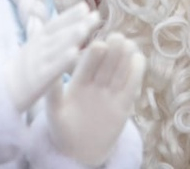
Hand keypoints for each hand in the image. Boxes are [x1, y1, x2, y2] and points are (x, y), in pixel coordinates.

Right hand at [7, 2, 99, 113]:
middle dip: (76, 23)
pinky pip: (51, 69)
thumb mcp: (33, 53)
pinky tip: (75, 53)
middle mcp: (36, 50)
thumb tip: (67, 29)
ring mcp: (36, 64)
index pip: (54, 25)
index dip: (69, 16)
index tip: (85, 7)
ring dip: (71, 37)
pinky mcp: (36, 81)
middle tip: (95, 15)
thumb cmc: (21, 75)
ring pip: (56, 48)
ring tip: (87, 28)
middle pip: (58, 34)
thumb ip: (48, 42)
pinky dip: (63, 60)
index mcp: (35, 42)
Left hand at [47, 32, 145, 166]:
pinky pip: (132, 83)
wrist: (80, 152)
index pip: (87, 63)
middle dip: (112, 49)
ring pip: (121, 68)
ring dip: (125, 56)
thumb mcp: (55, 112)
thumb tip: (51, 73)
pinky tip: (138, 59)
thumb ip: (54, 93)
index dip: (94, 54)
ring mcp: (111, 91)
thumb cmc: (62, 130)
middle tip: (117, 38)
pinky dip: (136, 70)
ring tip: (129, 45)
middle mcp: (96, 82)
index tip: (98, 45)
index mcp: (78, 81)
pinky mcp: (125, 102)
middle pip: (106, 62)